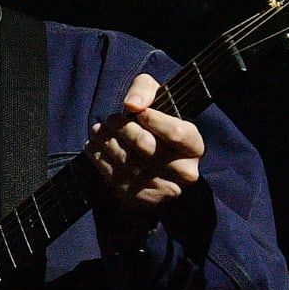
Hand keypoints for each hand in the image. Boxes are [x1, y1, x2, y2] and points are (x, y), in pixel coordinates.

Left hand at [86, 73, 204, 211]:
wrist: (155, 164)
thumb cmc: (156, 125)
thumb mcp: (158, 99)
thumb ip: (146, 90)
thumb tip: (131, 104)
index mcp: (194, 148)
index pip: (175, 133)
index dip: (153, 119)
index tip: (138, 112)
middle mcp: (182, 173)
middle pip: (144, 145)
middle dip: (121, 128)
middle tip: (110, 119)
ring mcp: (160, 190)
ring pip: (125, 161)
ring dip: (105, 141)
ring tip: (98, 130)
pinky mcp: (139, 200)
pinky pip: (113, 176)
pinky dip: (98, 158)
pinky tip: (95, 147)